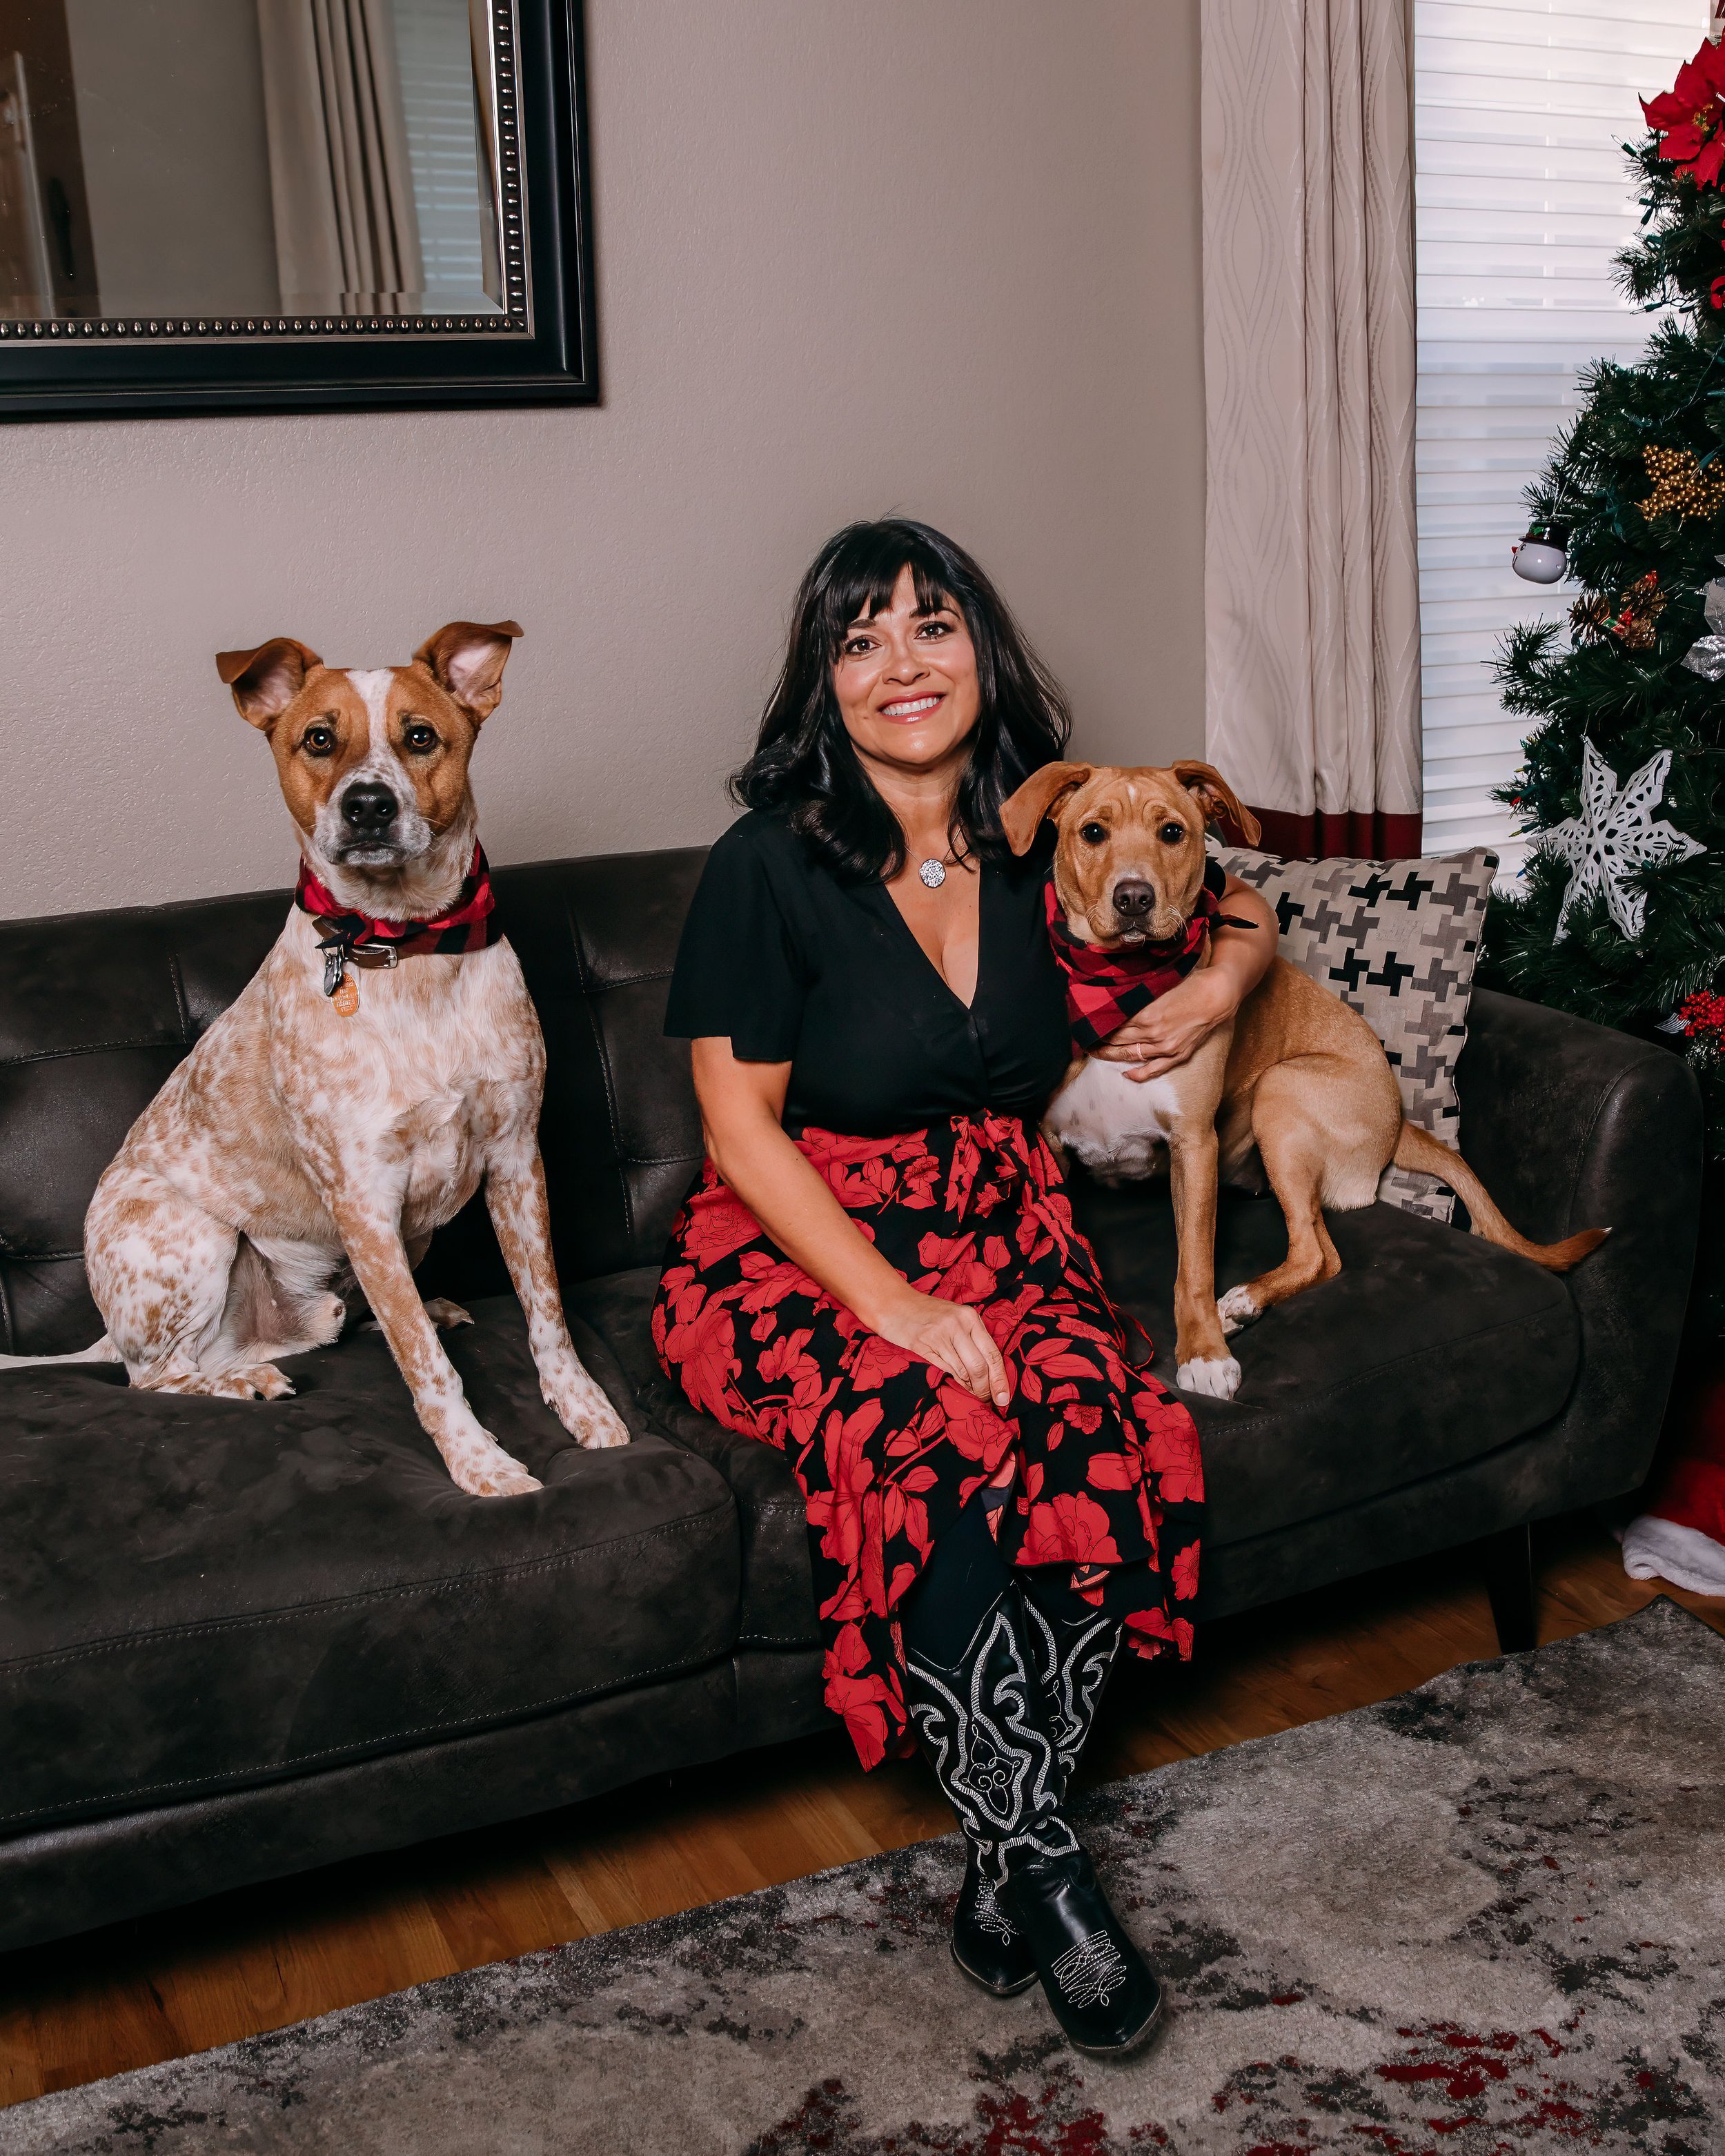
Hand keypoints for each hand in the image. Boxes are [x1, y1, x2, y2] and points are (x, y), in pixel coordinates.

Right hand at [873, 1288, 1011, 1408]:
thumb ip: (972, 1341)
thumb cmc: (928, 1314)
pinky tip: (959, 1382)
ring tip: (972, 1391)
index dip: (1000, 1379)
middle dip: (985, 1387)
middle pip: (980, 1366)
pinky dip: (955, 1380)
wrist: (895, 1303)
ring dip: (970, 1386)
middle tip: (987, 1399)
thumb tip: (989, 1374)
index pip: (993, 1354)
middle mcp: (959, 1324)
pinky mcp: (924, 1344)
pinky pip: (946, 1369)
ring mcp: (941, 1334)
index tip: (1004, 1398)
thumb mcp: (956, 1320)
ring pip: (964, 1370)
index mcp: (971, 1317)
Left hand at [1091, 967, 1237, 1082]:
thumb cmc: (1190, 985)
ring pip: (1131, 1055)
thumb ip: (1139, 998)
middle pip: (1118, 1041)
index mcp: (1146, 1014)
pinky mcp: (1177, 1054)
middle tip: (1086, 1042)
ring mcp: (1165, 1047)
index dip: (1099, 1026)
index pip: (1114, 1025)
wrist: (1218, 996)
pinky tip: (1126, 1074)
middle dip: (1100, 1042)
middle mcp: (1152, 1033)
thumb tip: (1118, 1002)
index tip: (1087, 1026)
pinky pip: (1154, 1068)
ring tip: (1097, 1054)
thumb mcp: (1158, 987)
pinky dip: (1139, 1073)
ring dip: (1112, 1056)